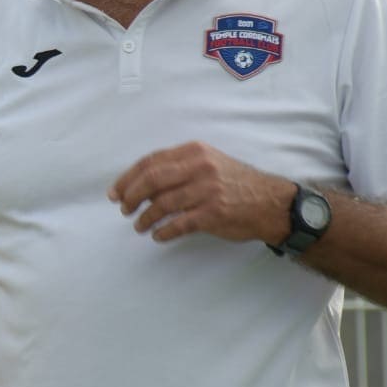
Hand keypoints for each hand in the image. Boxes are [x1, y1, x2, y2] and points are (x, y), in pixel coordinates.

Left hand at [108, 141, 291, 244]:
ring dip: (144, 217)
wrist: (272, 203)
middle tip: (123, 209)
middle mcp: (200, 167)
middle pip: (151, 180)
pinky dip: (163, 231)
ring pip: (161, 204)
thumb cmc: (235, 183)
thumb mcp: (208, 163)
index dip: (127, 178)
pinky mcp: (213, 213)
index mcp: (194, 151)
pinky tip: (158, 235)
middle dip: (130, 196)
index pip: (150, 162)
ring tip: (139, 226)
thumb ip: (178, 167)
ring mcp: (207, 190)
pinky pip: (178, 224)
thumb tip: (139, 183)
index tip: (114, 193)